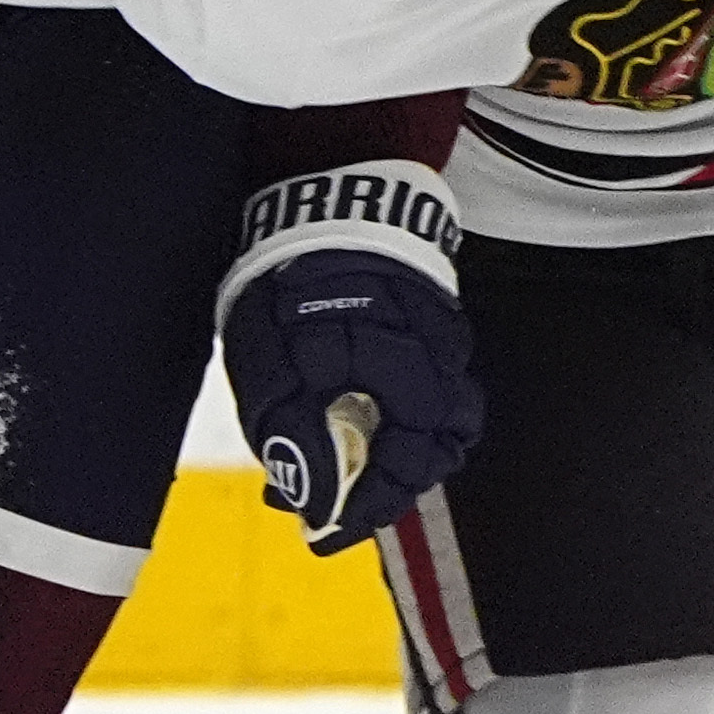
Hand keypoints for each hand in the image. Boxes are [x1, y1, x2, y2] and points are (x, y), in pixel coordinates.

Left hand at [217, 163, 477, 552]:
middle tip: (320, 496)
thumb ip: (296, 436)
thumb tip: (313, 503)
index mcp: (407, 382)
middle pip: (427, 453)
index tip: (318, 535)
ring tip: (331, 452)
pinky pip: (425, 380)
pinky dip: (390, 407)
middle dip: (376, 483)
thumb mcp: (272, 364)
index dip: (359, 513)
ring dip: (386, 447)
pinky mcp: (430, 312)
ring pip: (433, 419)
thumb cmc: (291, 271)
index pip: (400, 475)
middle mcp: (439, 365)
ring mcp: (440, 335)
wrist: (323, 179)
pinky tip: (345, 402)